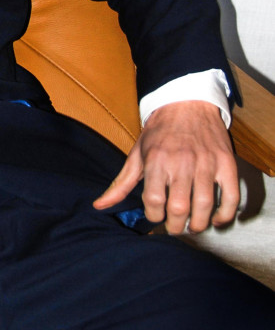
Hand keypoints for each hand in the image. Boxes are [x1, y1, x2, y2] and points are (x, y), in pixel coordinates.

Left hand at [92, 100, 238, 234]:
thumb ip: (120, 184)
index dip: (154, 216)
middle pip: (178, 208)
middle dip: (175, 226)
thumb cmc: (159, 131)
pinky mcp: (226, 163)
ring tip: (192, 225)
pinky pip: (231, 196)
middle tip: (174, 227)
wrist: (187, 102)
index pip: (154, 201)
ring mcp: (206, 163)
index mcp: (156, 160)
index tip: (155, 215)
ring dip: (198, 224)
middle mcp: (181, 162)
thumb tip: (99, 206)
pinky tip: (216, 220)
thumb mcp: (136, 154)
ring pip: (204, 206)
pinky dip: (226, 214)